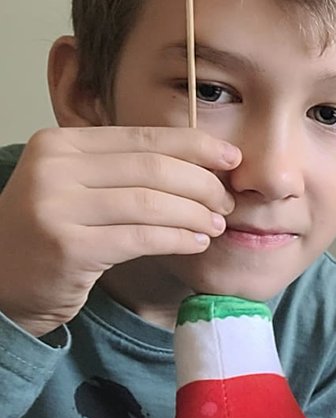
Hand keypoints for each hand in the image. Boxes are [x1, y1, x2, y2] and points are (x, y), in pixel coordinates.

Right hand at [0, 127, 239, 337]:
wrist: (1, 280)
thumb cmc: (50, 233)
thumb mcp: (77, 187)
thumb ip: (123, 170)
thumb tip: (202, 162)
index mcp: (59, 144)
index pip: (142, 137)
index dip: (195, 146)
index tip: (231, 158)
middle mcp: (53, 169)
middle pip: (152, 168)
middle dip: (201, 184)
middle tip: (226, 201)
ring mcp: (57, 208)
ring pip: (151, 203)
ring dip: (195, 214)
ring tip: (216, 224)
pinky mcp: (68, 247)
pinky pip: (142, 238)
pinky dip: (178, 239)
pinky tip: (196, 243)